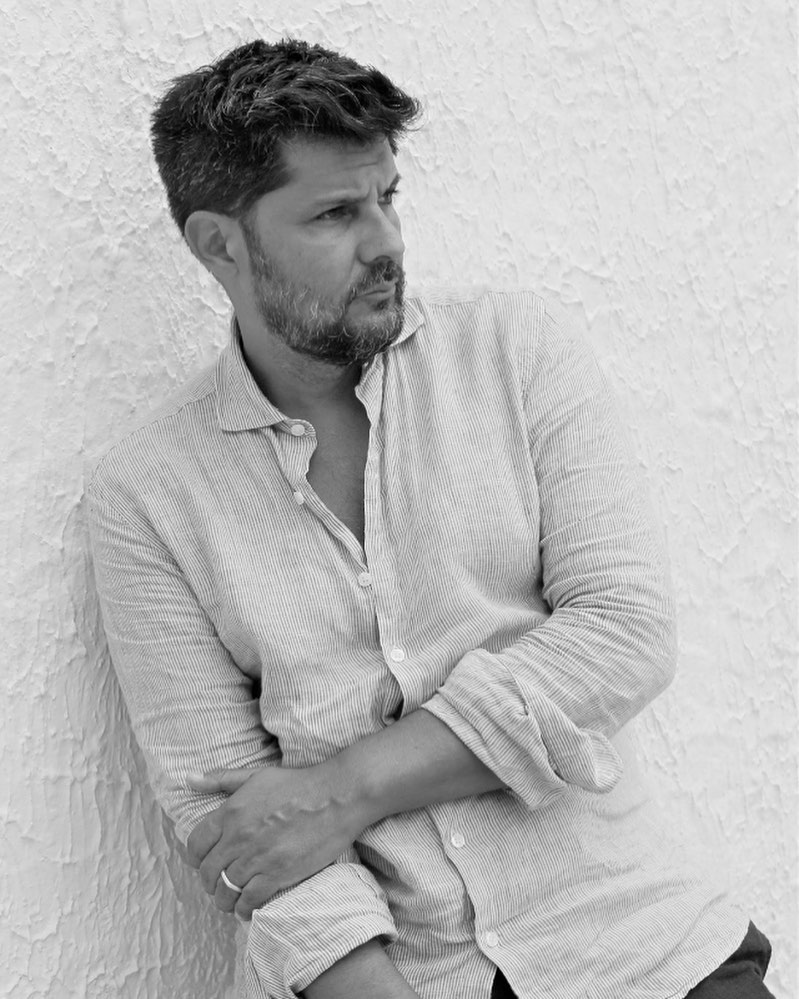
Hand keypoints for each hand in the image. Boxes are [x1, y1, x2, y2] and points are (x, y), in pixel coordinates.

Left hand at [186, 762, 366, 918]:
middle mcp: (238, 836)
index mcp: (231, 812)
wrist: (337, 796)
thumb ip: (222, 779)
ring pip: (225, 890)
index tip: (204, 863)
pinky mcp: (278, 874)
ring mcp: (257, 857)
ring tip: (231, 900)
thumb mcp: (257, 775)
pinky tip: (247, 908)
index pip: (196, 845)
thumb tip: (190, 779)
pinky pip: (249, 901)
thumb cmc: (299, 783)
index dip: (196, 858)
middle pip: (208, 872)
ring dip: (224, 899)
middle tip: (218, 885)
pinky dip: (244, 909)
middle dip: (209, 882)